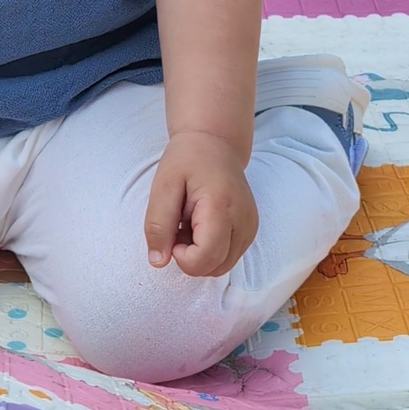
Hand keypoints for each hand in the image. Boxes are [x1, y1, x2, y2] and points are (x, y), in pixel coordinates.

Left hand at [144, 132, 257, 277]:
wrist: (215, 142)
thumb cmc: (187, 159)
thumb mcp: (163, 186)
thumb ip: (158, 225)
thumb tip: (158, 262)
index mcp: (221, 206)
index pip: (206, 258)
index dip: (182, 257)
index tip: (173, 233)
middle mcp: (244, 221)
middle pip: (214, 267)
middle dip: (189, 257)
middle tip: (179, 225)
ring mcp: (250, 228)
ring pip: (221, 266)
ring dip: (199, 255)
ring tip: (189, 224)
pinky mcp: (250, 231)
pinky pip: (227, 257)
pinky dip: (210, 251)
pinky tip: (200, 226)